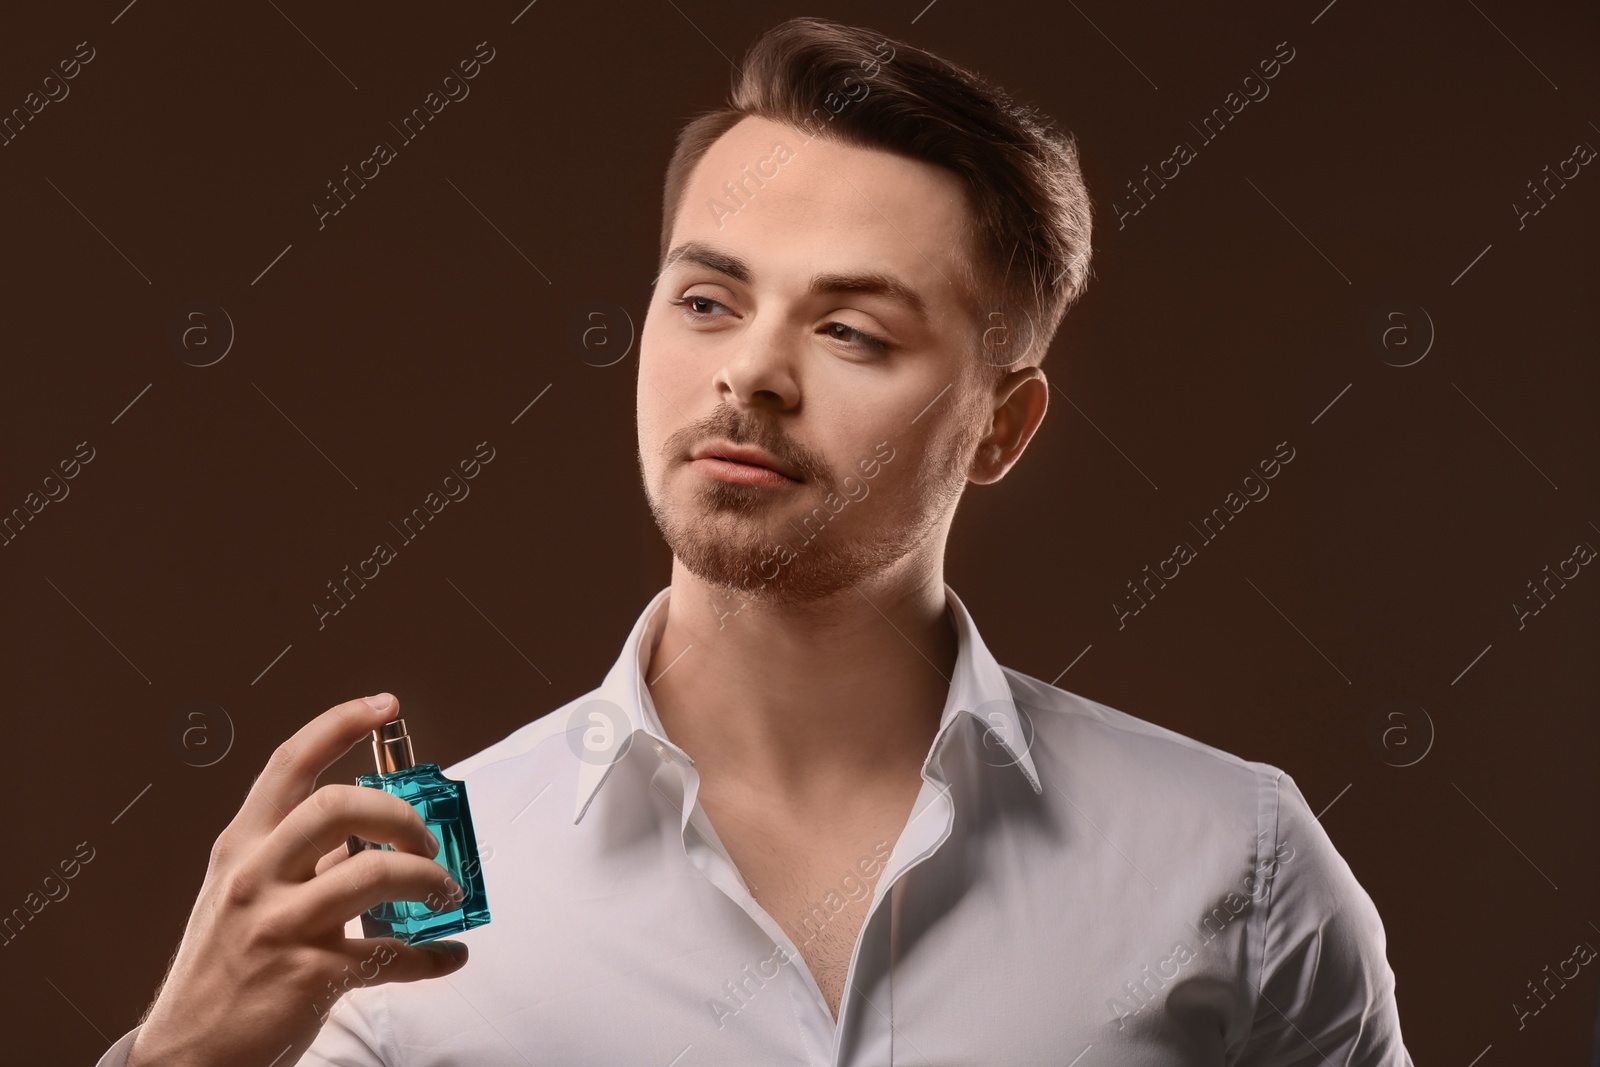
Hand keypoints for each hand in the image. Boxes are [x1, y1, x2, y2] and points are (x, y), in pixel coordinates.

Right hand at [128, 694, 469, 1066]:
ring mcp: (279, 924)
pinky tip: (444, 956)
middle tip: (424, 840)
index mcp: (242, 846)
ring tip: (444, 893)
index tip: (384, 705)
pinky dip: (430, 956)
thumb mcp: (243, 894)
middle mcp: (255, 876)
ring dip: (428, 881)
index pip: (289, 763)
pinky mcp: (308, 974)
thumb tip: (369, 835)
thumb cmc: (223, 968)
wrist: (189, 1052)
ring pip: (375, 874)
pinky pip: (390, 953)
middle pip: (340, 806)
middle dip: (400, 815)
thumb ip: (300, 859)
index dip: (340, 723)